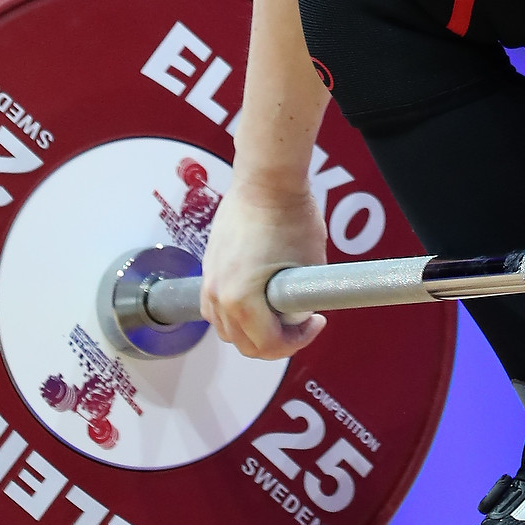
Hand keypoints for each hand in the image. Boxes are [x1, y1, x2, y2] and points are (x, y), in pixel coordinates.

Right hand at [201, 174, 327, 359]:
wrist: (267, 178)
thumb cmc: (289, 215)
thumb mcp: (309, 268)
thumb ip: (301, 303)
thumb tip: (297, 317)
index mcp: (241, 299)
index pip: (268, 345)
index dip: (299, 341)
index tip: (315, 322)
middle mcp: (218, 295)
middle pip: (244, 344)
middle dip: (277, 340)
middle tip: (301, 322)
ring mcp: (209, 280)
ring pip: (227, 328)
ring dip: (253, 330)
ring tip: (279, 313)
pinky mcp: (209, 266)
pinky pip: (216, 306)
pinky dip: (236, 313)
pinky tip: (259, 299)